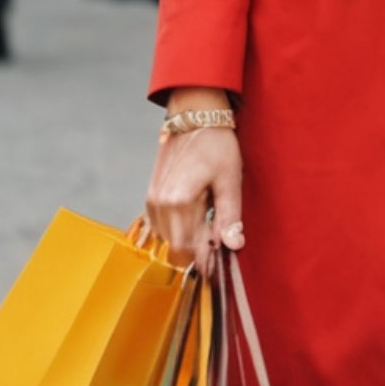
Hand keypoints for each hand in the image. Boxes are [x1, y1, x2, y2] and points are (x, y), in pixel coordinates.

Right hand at [146, 90, 242, 266]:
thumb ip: (230, 216)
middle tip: (220, 245)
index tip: (219, 268)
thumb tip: (234, 245)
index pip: (187, 250)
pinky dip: (179, 229)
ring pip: (168, 240)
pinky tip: (197, 216)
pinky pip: (163, 226)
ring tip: (210, 224)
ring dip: (188, 240)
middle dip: (197, 253)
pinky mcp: (151, 197)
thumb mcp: (230, 180)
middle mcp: (160, 204)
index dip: (203, 263)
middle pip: (175, 249)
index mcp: (179, 201)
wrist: (194, 117)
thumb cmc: (216, 145)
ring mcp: (152, 200)